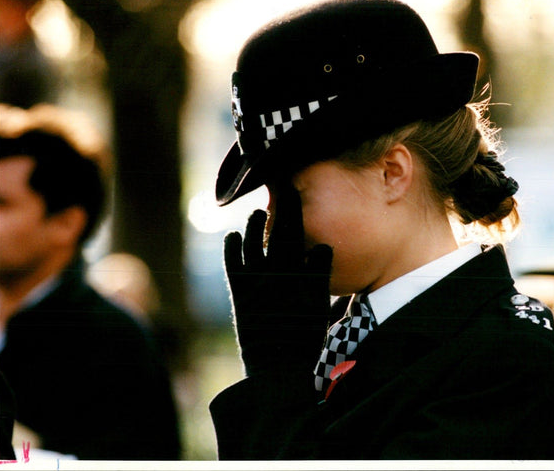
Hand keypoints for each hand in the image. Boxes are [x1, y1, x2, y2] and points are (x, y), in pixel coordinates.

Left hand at [223, 184, 332, 376]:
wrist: (276, 366)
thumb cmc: (304, 340)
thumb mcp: (320, 307)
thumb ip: (318, 275)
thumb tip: (321, 249)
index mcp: (300, 271)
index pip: (300, 230)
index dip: (296, 208)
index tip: (297, 189)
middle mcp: (278, 269)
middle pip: (279, 229)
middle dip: (282, 206)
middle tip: (283, 188)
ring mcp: (256, 278)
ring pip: (253, 240)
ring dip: (255, 224)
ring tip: (257, 213)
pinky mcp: (239, 290)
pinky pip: (232, 260)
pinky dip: (232, 245)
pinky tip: (233, 236)